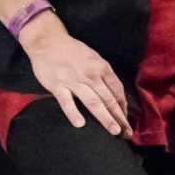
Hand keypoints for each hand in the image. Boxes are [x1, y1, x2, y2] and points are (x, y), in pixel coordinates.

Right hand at [20, 17, 131, 135]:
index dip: (123, 107)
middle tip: (127, 133)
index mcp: (101, 68)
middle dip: (120, 117)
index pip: (117, 90)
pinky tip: (80, 124)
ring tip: (114, 131)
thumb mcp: (93, 57)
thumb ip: (102, 73)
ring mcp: (74, 81)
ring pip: (93, 102)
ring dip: (105, 118)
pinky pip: (67, 102)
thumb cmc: (71, 50)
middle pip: (109, 99)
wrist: (48, 41)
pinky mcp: (58, 86)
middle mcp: (91, 76)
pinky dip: (74, 113)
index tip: (126, 119)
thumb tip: (112, 91)